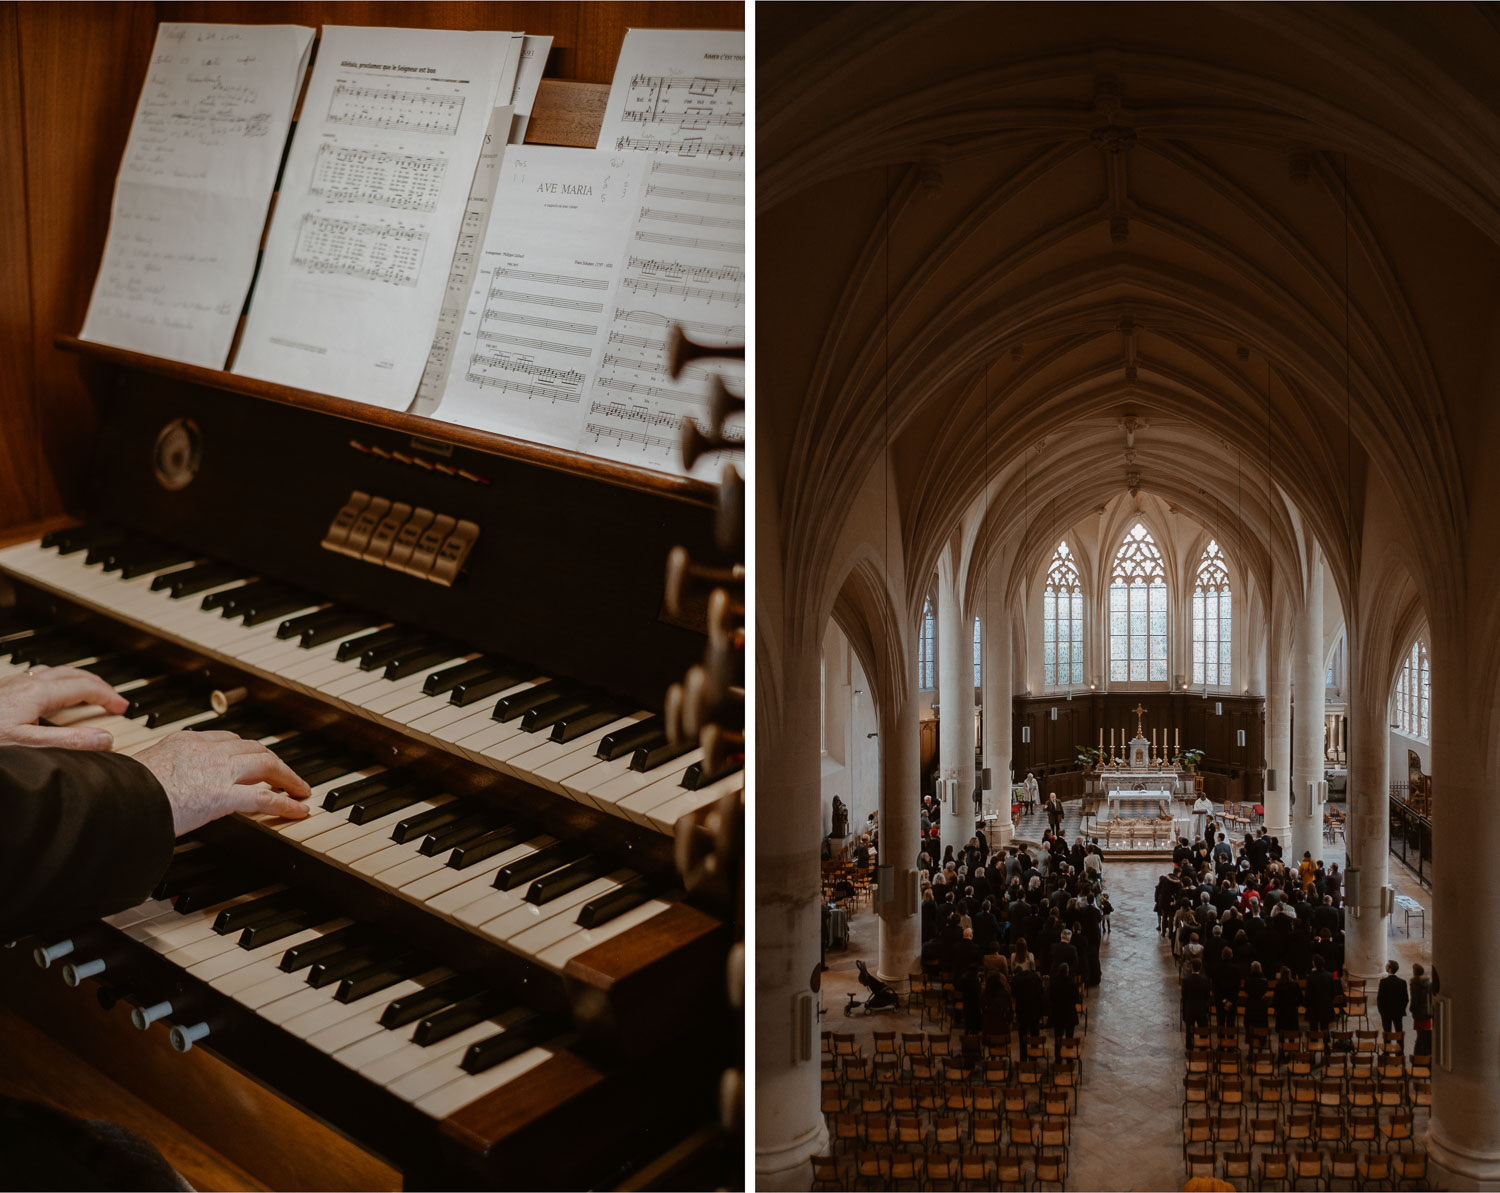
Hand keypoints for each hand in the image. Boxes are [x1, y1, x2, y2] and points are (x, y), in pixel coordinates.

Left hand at [0, 664, 128, 748]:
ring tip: (90, 692)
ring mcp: (15, 682)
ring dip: (80, 680)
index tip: (123, 707)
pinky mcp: (4, 687)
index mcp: (40, 693)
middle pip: (75, 674)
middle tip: (113, 700)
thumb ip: (69, 741)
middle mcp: (29, 682)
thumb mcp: (29, 744)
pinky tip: (53, 692)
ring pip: (57, 672)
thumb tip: (104, 738)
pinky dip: (58, 681)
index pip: (86, 688)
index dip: (108, 697)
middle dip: (99, 686)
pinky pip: (40, 676)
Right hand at [134, 730, 311, 835]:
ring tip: (300, 790)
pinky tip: (298, 810)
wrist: (114, 799)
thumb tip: (151, 787)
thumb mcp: (140, 772)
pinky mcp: (222, 796)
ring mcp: (216, 771)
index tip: (254, 759)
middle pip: (252, 747)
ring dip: (287, 778)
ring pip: (266, 765)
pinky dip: (286, 803)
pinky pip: (264, 798)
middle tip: (285, 774)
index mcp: (184, 741)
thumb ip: (156, 773)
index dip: (246, 750)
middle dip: (273, 760)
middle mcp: (205, 750)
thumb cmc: (119, 791)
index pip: (226, 739)